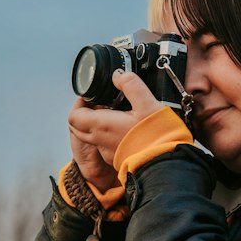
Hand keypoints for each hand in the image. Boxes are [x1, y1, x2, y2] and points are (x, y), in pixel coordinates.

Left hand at [68, 71, 162, 191]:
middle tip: (100, 103)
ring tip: (114, 114)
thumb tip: (119, 76)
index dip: (79, 103)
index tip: (90, 96)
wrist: (166, 164)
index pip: (74, 116)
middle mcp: (101, 141)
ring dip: (97, 124)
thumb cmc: (157, 136)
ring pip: (92, 137)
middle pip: (79, 127)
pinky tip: (125, 128)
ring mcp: (108, 152)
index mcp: (102, 125)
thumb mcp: (147, 102)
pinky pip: (105, 145)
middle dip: (85, 113)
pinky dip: (108, 135)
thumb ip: (131, 84)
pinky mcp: (117, 159)